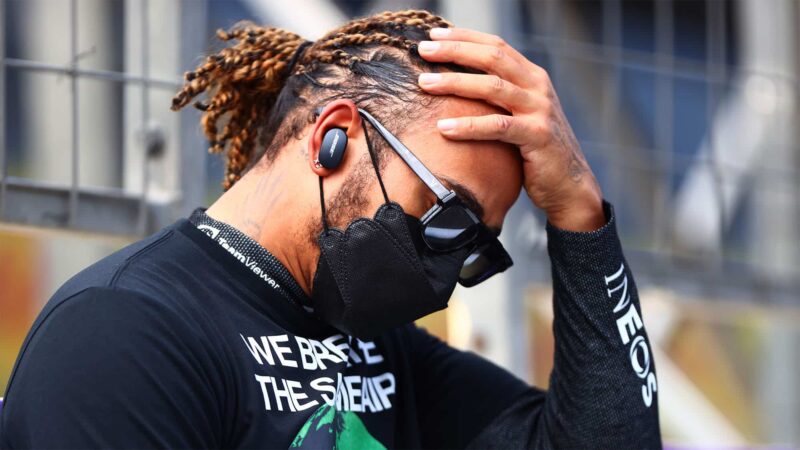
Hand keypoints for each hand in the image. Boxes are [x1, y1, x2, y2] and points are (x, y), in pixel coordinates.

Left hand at [417, 27, 604, 231]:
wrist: (569, 184)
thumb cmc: (536, 150)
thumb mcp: (520, 115)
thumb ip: (499, 97)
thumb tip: (457, 85)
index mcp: (532, 77)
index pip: (496, 46)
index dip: (465, 37)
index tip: (434, 35)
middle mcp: (538, 87)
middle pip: (493, 58)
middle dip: (455, 50)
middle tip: (423, 50)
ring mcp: (540, 110)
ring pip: (492, 87)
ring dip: (455, 82)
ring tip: (424, 83)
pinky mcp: (537, 136)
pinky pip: (497, 127)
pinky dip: (468, 126)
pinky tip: (443, 128)